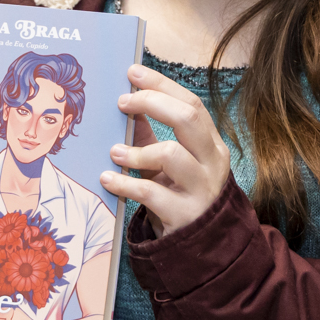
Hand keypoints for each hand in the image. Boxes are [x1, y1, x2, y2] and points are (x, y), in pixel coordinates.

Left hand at [101, 63, 230, 235]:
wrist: (201, 246)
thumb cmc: (181, 195)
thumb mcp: (169, 163)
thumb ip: (150, 135)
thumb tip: (126, 103)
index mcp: (211, 144)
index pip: (191, 104)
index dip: (161, 85)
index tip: (133, 73)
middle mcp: (212, 163)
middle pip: (188, 118)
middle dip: (152, 103)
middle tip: (121, 102)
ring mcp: (201, 189)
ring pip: (170, 155)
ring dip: (136, 151)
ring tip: (114, 152)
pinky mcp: (184, 215)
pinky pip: (151, 193)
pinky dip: (124, 184)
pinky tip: (108, 180)